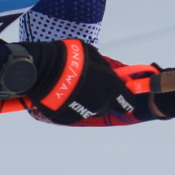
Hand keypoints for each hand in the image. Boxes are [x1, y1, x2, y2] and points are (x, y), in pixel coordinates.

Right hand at [12, 39, 135, 124]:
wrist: (46, 71)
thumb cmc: (73, 59)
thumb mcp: (95, 57)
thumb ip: (104, 69)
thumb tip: (106, 72)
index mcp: (112, 90)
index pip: (128, 102)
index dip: (126, 98)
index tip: (122, 94)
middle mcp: (101, 105)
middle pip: (107, 105)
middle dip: (104, 97)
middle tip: (92, 84)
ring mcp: (84, 113)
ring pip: (90, 108)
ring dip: (86, 100)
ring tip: (74, 86)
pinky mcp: (69, 118)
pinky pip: (74, 111)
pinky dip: (71, 104)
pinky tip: (63, 93)